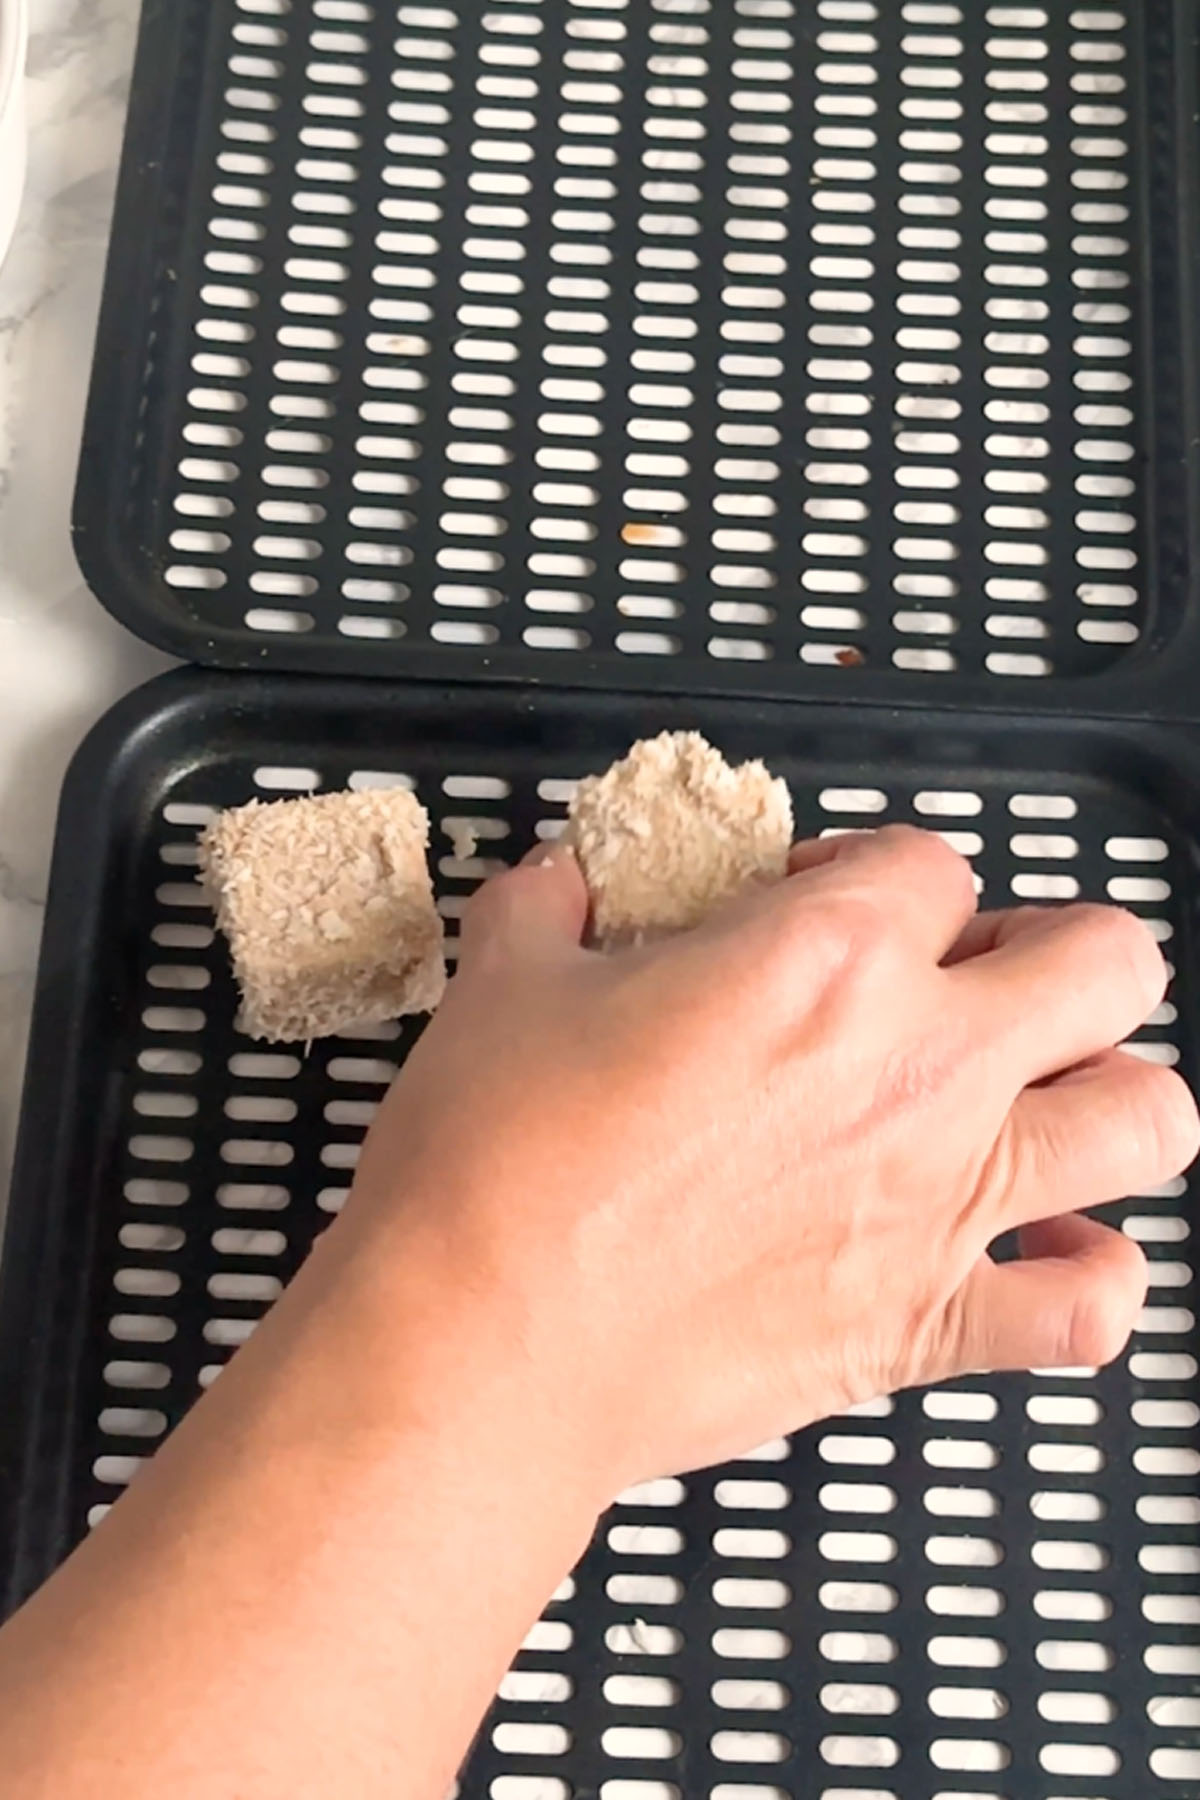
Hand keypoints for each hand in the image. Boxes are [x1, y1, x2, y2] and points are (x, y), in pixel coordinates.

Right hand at [350, 825, 1198, 1500]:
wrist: (484, 1348)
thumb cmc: (493, 1167)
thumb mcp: (502, 985)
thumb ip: (552, 907)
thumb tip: (564, 882)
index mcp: (826, 957)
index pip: (930, 863)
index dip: (876, 870)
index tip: (821, 902)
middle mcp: (921, 1066)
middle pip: (1106, 961)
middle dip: (1059, 948)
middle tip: (981, 975)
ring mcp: (946, 1202)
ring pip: (1147, 1119)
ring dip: (1111, 1093)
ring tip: (1042, 1098)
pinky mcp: (930, 1327)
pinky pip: (1090, 1309)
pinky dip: (1090, 1279)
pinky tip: (1043, 1256)